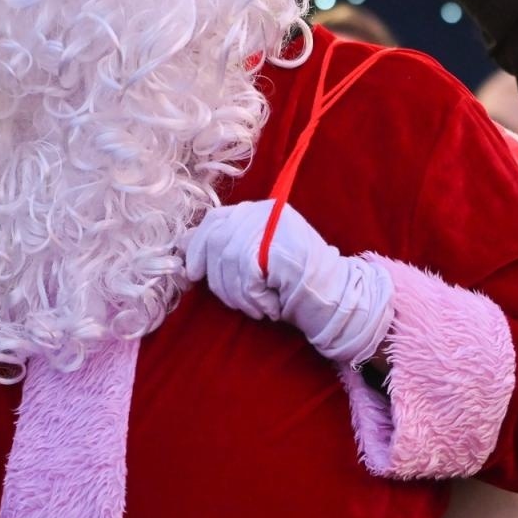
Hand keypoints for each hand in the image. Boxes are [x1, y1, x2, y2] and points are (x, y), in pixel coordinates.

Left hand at [184, 199, 394, 366]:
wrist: (334, 297)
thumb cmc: (292, 283)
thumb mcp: (255, 258)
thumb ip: (226, 246)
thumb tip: (183, 245)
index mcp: (259, 210)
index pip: (215, 219)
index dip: (198, 246)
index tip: (193, 273)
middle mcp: (265, 212)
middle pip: (217, 241)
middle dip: (218, 279)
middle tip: (234, 300)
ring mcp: (274, 226)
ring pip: (229, 260)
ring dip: (237, 294)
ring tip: (255, 307)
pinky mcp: (280, 245)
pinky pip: (247, 274)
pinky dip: (252, 298)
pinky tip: (266, 306)